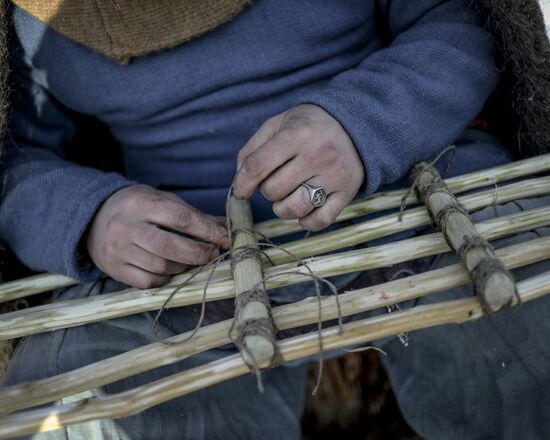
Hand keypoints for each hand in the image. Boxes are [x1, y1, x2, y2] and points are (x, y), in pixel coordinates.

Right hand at [86, 185, 228, 288]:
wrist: (92, 218)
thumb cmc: (136, 208)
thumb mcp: (161, 200)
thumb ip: (192, 214)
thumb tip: (224, 227)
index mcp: (141, 203)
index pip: (180, 218)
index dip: (207, 230)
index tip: (225, 238)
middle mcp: (126, 227)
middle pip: (170, 246)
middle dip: (198, 253)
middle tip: (213, 253)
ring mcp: (118, 250)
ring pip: (161, 266)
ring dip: (183, 266)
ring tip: (190, 259)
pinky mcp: (114, 270)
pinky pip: (148, 282)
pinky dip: (165, 278)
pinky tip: (170, 270)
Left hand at [233, 104, 364, 230]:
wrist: (354, 125)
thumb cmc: (307, 127)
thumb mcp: (277, 125)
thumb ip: (252, 150)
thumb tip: (239, 182)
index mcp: (297, 134)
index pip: (257, 166)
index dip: (242, 183)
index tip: (241, 190)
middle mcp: (318, 155)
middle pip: (273, 190)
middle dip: (267, 190)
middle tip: (276, 180)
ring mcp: (334, 176)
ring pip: (293, 209)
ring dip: (282, 208)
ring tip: (288, 195)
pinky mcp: (347, 193)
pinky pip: (319, 221)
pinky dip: (305, 221)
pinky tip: (303, 208)